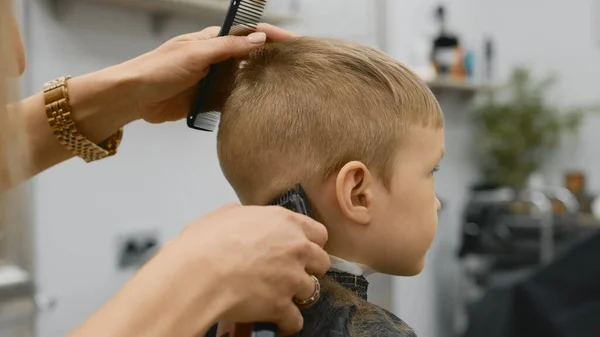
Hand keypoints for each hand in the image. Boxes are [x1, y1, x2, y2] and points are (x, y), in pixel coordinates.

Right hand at [70, 204, 328, 336]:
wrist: (196, 273)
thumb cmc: (204, 242)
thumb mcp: (224, 214)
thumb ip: (245, 215)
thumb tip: (244, 217)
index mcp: (284, 221)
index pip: (319, 233)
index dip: (310, 243)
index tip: (300, 251)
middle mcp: (295, 247)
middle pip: (321, 262)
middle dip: (308, 269)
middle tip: (290, 274)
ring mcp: (291, 277)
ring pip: (311, 290)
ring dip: (297, 295)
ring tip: (279, 298)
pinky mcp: (282, 305)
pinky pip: (295, 320)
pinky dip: (287, 324)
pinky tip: (277, 323)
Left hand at [120, 24, 296, 123]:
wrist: (134, 98)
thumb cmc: (160, 69)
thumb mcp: (196, 54)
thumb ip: (228, 48)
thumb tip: (261, 40)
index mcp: (213, 41)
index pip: (249, 34)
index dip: (272, 36)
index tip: (295, 43)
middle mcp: (216, 59)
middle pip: (250, 58)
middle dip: (272, 61)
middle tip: (297, 70)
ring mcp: (213, 80)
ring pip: (244, 81)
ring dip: (260, 85)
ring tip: (285, 91)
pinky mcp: (208, 100)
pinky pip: (232, 101)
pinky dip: (245, 104)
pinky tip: (260, 108)